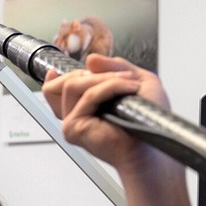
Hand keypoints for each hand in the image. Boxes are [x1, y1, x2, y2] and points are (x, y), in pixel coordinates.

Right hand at [42, 54, 168, 171]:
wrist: (151, 145)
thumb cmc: (146, 123)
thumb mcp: (136, 81)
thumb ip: (114, 67)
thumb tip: (90, 60)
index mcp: (82, 108)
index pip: (55, 92)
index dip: (55, 79)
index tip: (56, 71)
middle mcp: (73, 116)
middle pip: (65, 83)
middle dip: (94, 73)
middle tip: (123, 76)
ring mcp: (71, 122)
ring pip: (73, 85)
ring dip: (104, 79)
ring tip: (129, 83)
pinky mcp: (74, 127)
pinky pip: (88, 96)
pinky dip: (110, 87)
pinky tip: (128, 89)